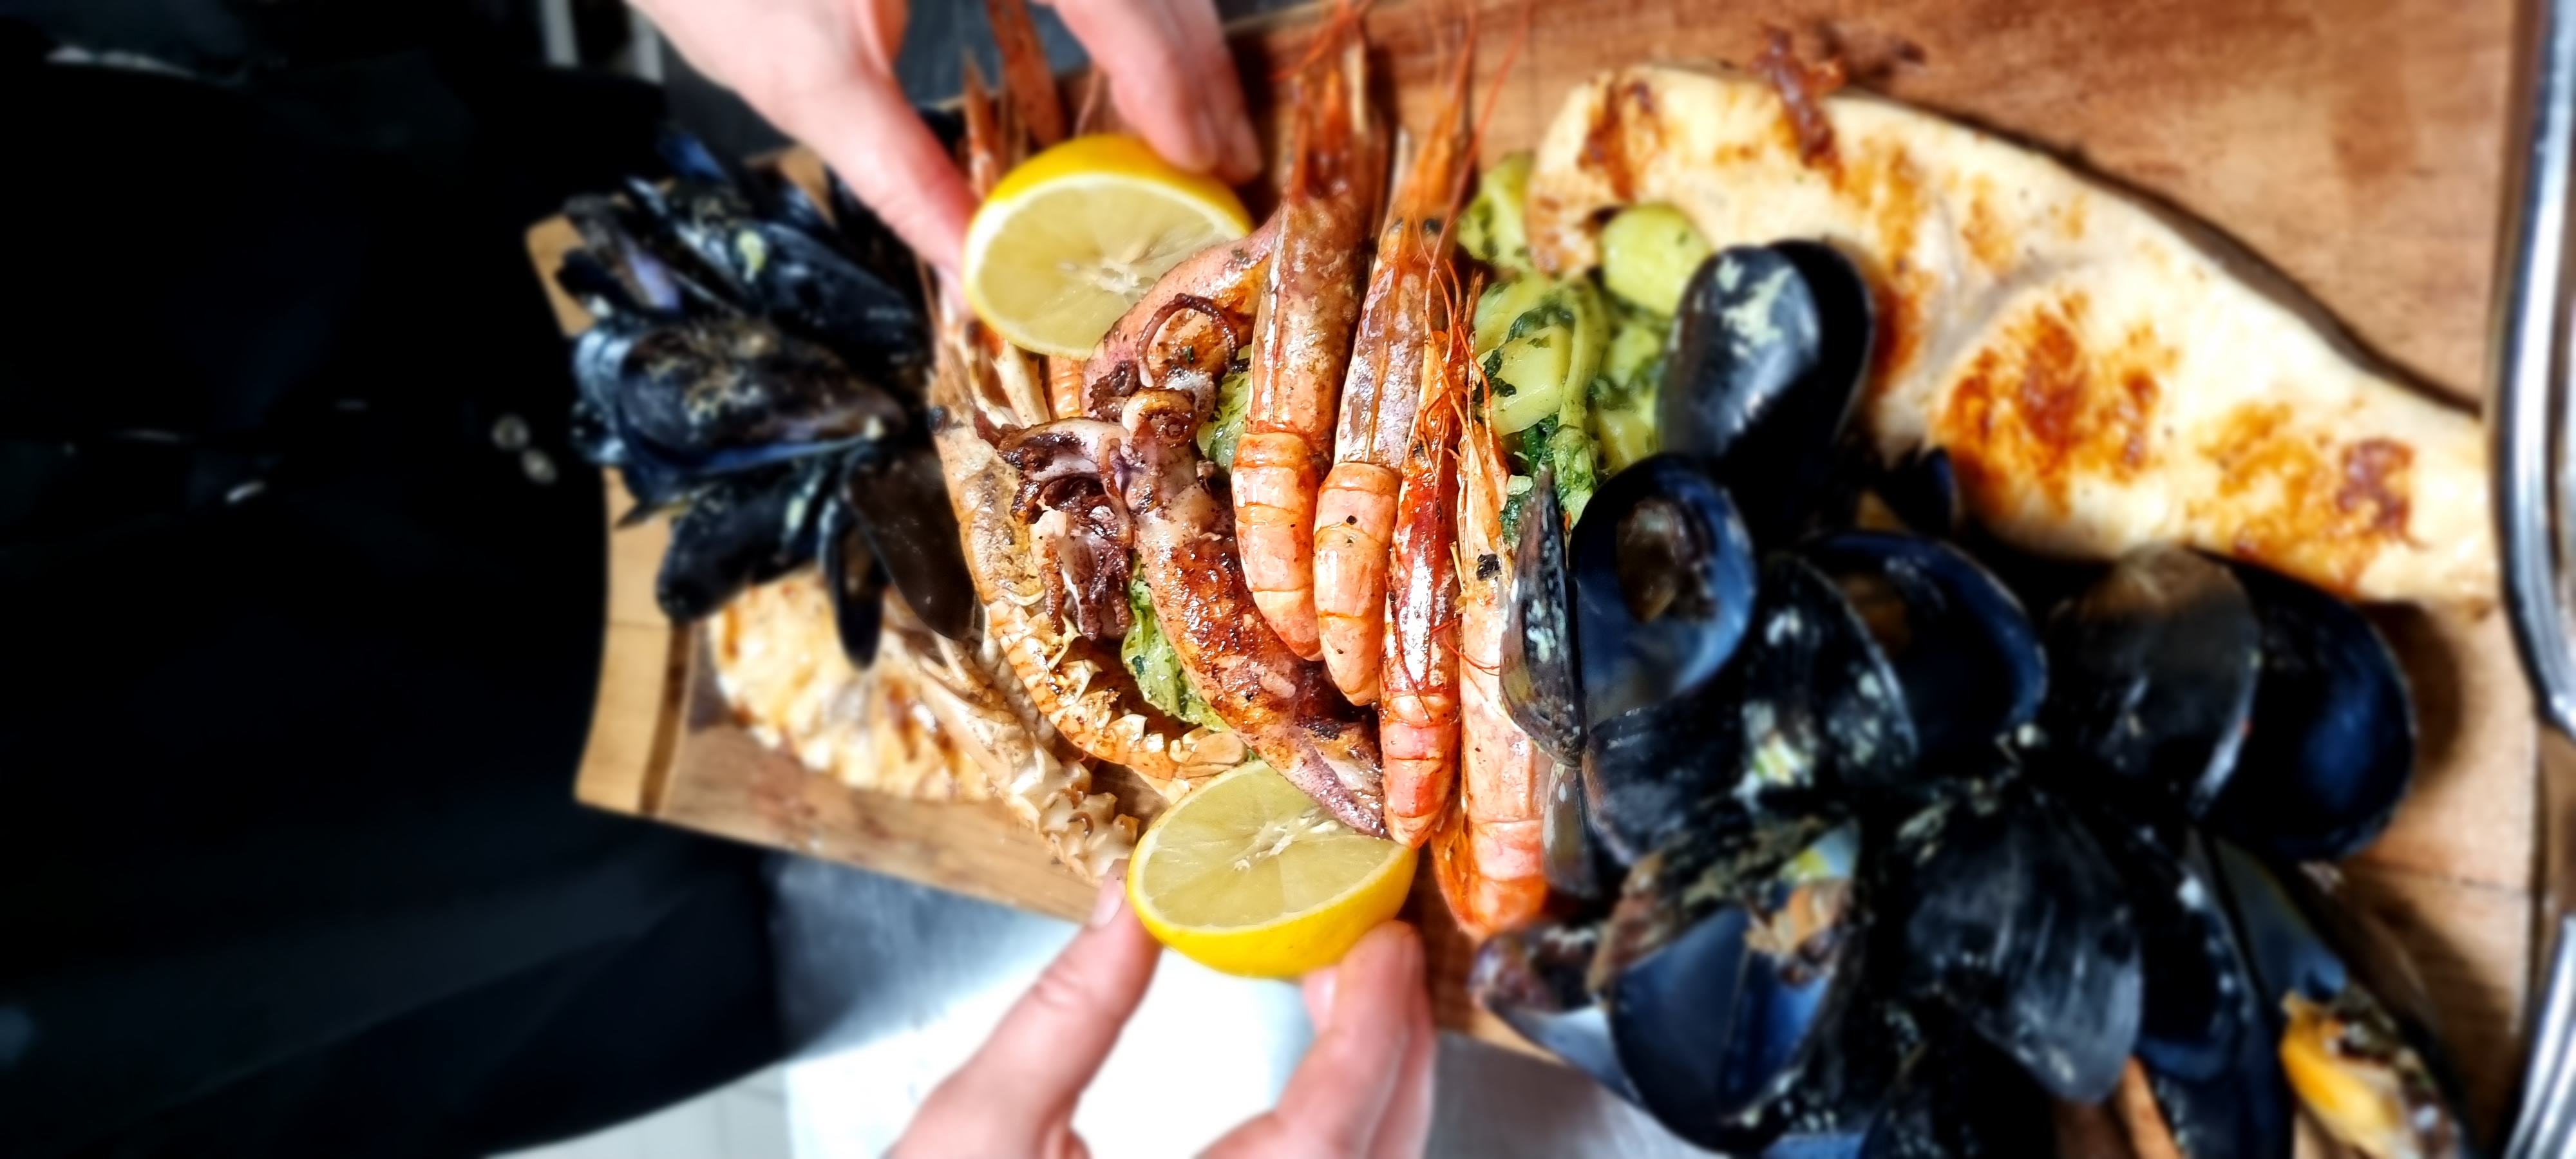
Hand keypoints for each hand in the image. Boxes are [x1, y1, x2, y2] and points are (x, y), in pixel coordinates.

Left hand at [636, 0, 1261, 282]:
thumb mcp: (805, 80)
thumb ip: (901, 171)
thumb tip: (977, 264)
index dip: (1170, 81)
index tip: (1201, 160)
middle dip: (1193, 61)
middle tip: (1222, 158)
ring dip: (1169, 31)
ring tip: (1188, 122)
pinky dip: (1126, 5)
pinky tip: (1129, 60)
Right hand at [890, 870, 1437, 1158]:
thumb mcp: (976, 1129)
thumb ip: (1064, 1014)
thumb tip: (1128, 903)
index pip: (1324, 1137)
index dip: (1371, 1031)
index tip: (1383, 944)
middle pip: (1376, 1158)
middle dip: (1393, 1044)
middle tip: (1372, 944)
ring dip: (1376, 1083)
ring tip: (1343, 988)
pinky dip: (1347, 1129)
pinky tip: (1323, 1069)